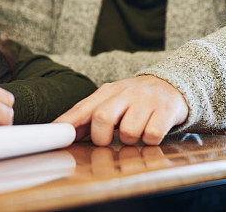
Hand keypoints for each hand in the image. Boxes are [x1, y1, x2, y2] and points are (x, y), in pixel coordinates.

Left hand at [54, 75, 187, 145]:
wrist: (171, 85)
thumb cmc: (134, 100)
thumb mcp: (111, 102)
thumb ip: (88, 117)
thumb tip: (62, 131)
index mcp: (107, 92)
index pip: (82, 108)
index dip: (67, 123)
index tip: (55, 134)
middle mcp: (125, 93)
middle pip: (102, 117)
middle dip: (102, 137)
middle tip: (108, 140)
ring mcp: (145, 100)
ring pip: (128, 132)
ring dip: (130, 140)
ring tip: (135, 132)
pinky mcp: (165, 110)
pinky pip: (152, 135)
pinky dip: (149, 141)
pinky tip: (150, 132)